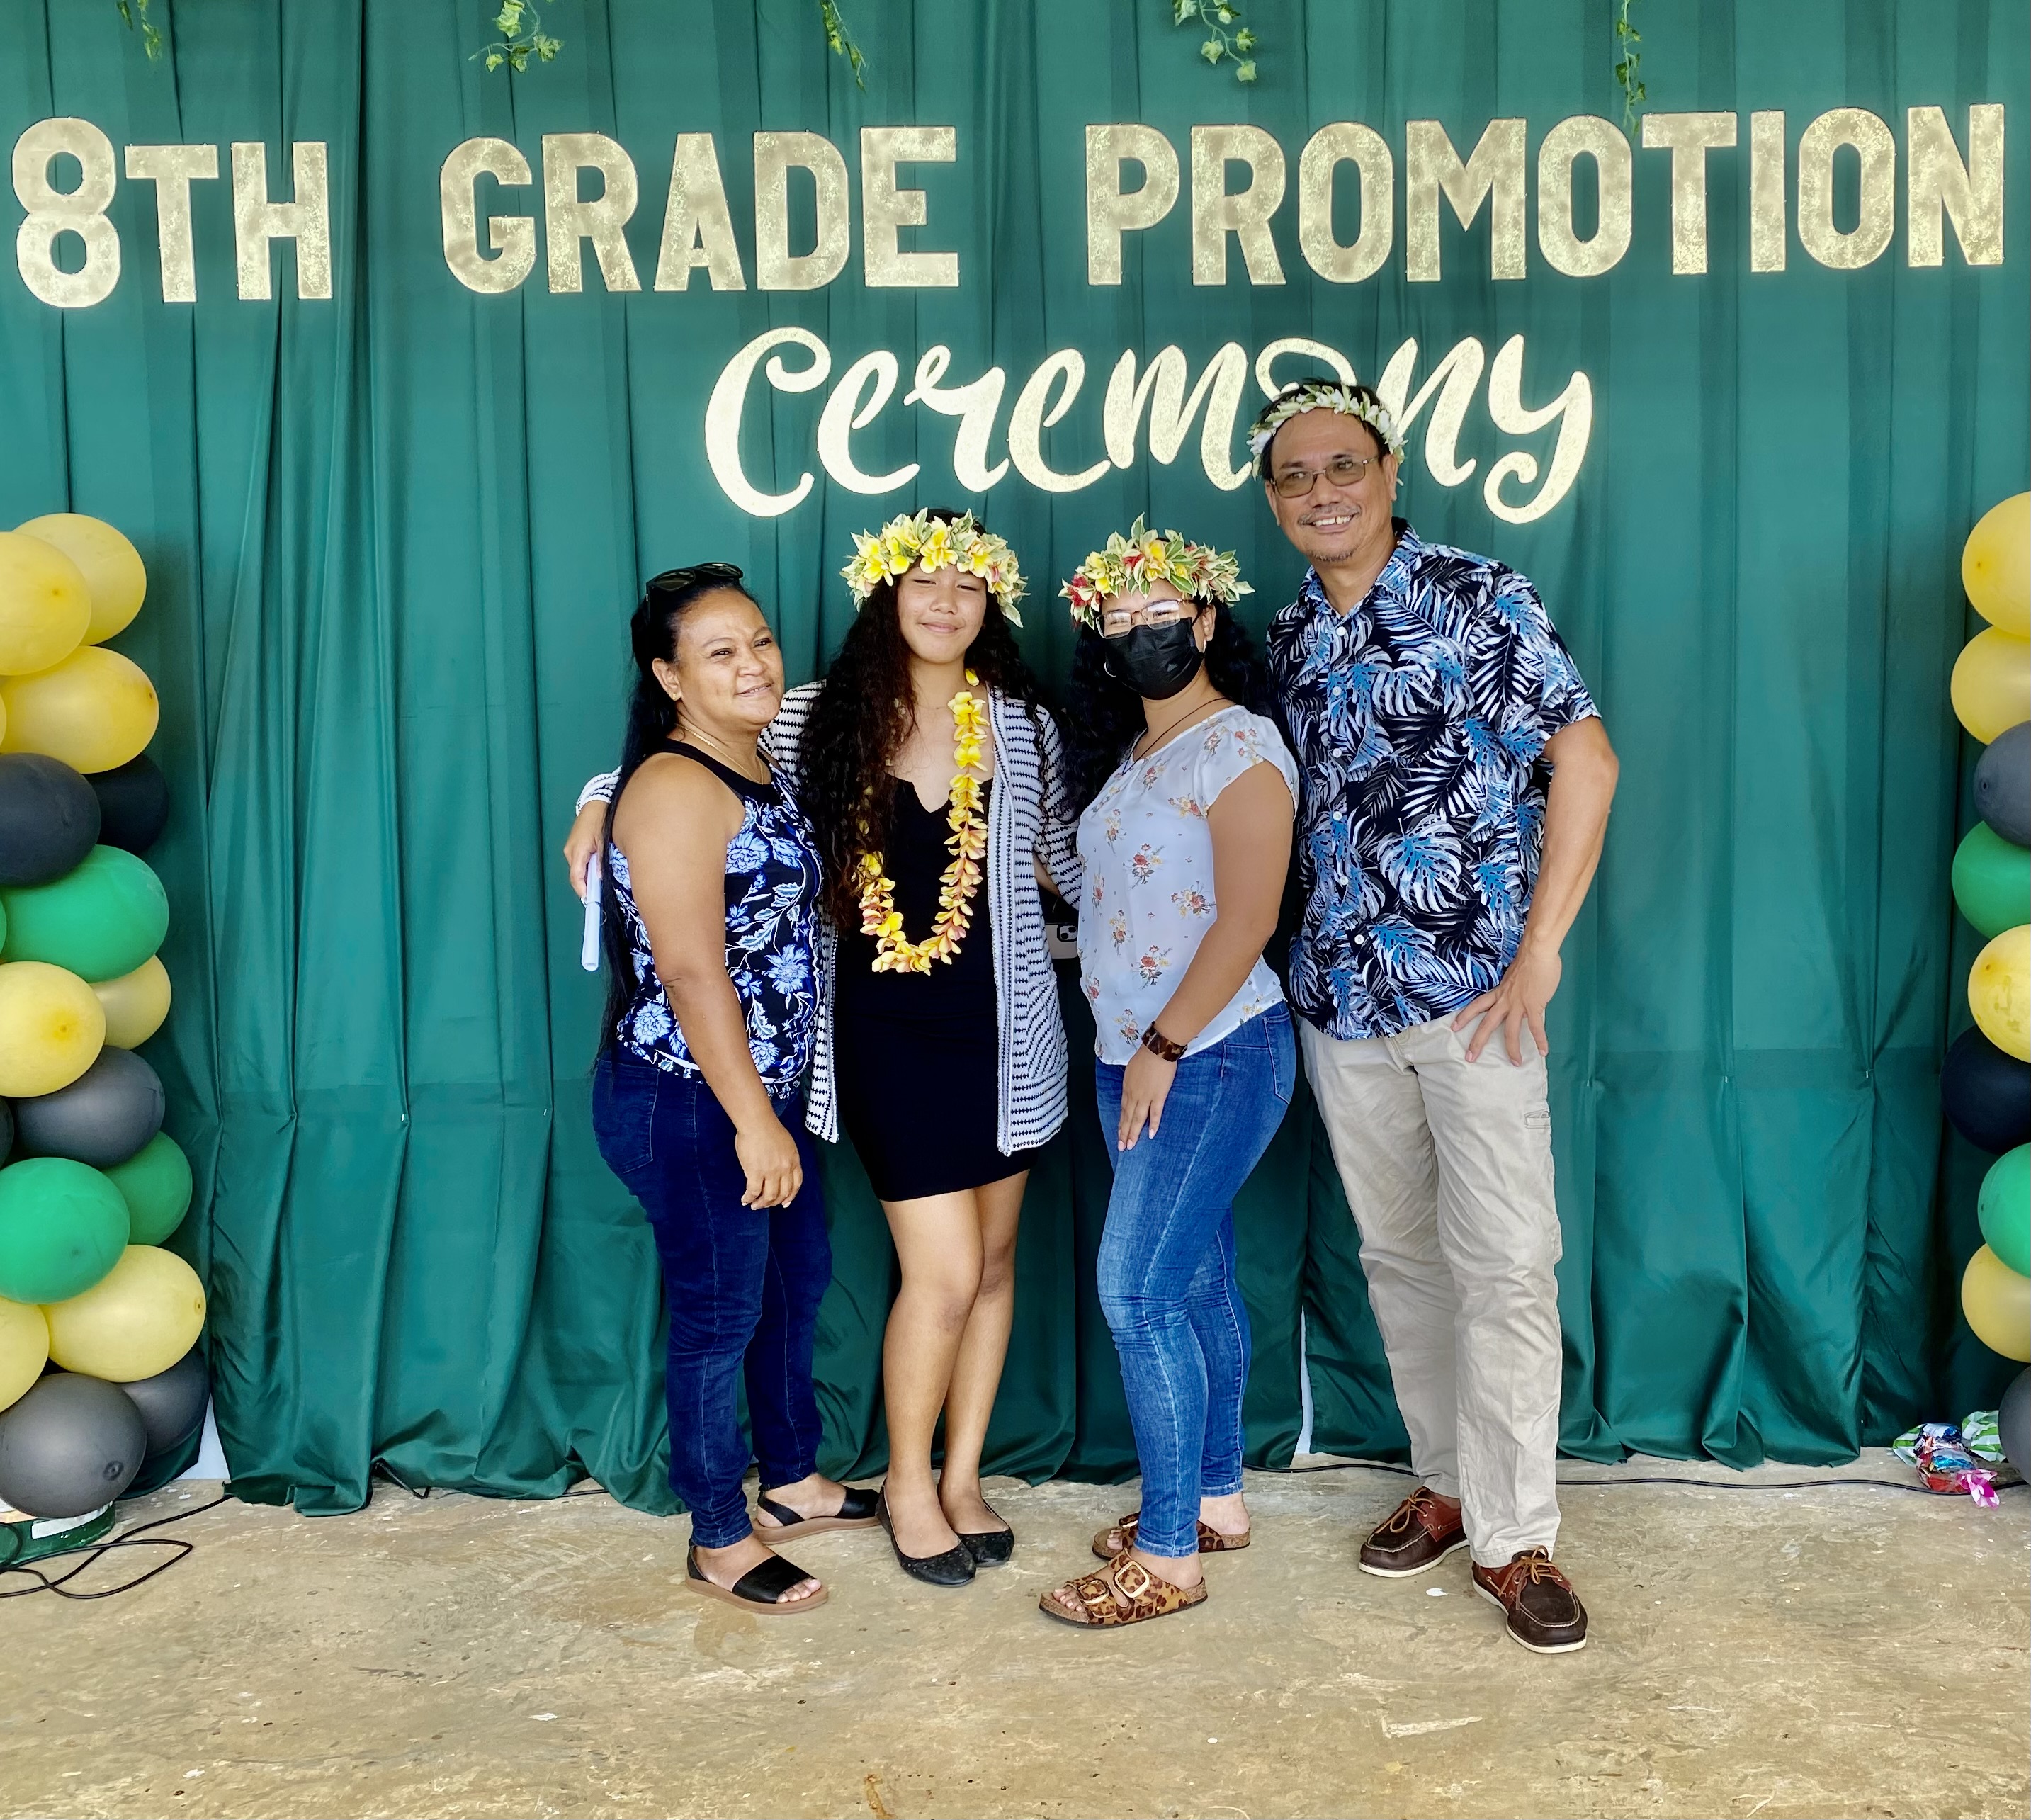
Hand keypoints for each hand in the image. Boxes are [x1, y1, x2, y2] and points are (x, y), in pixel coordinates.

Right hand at [563, 800, 604, 900]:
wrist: (596, 802)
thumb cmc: (601, 819)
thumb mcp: (604, 841)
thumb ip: (601, 861)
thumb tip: (600, 877)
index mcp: (577, 851)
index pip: (576, 877)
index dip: (583, 890)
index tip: (590, 900)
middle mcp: (570, 851)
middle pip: (576, 875)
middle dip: (587, 885)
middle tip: (599, 894)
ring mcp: (571, 848)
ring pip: (578, 868)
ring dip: (587, 876)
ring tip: (600, 881)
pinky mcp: (574, 845)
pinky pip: (579, 861)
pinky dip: (586, 867)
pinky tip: (596, 868)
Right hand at [735, 1114, 803, 1207]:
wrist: (757, 1122)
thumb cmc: (768, 1128)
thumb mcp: (786, 1144)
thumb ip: (786, 1158)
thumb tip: (778, 1170)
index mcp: (793, 1161)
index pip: (796, 1184)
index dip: (790, 1196)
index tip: (785, 1203)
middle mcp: (785, 1169)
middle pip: (783, 1193)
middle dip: (773, 1203)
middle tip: (764, 1205)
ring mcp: (771, 1172)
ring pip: (769, 1196)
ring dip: (761, 1204)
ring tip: (754, 1205)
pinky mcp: (756, 1172)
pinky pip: (753, 1192)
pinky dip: (749, 1198)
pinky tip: (745, 1200)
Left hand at [1117, 1045, 1177, 1150]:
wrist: (1157, 1050)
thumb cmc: (1145, 1057)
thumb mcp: (1131, 1070)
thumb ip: (1131, 1082)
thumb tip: (1131, 1089)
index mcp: (1127, 1088)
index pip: (1123, 1109)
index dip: (1121, 1123)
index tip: (1119, 1133)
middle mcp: (1134, 1095)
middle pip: (1128, 1117)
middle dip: (1124, 1133)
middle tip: (1122, 1147)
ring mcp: (1146, 1097)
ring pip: (1138, 1119)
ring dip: (1134, 1133)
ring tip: (1131, 1145)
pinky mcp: (1159, 1096)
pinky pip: (1155, 1113)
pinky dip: (1153, 1124)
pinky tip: (1151, 1135)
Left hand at [1452, 945, 1560, 1064]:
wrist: (1536, 952)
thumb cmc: (1528, 961)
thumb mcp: (1514, 978)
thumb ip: (1513, 990)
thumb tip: (1519, 998)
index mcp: (1498, 992)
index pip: (1477, 1006)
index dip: (1464, 1016)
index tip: (1454, 1027)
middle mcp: (1504, 1000)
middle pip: (1486, 1024)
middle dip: (1477, 1042)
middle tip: (1469, 1057)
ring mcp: (1518, 1004)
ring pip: (1510, 1031)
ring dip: (1512, 1048)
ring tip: (1515, 1062)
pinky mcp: (1533, 1006)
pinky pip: (1536, 1027)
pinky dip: (1540, 1040)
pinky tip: (1543, 1052)